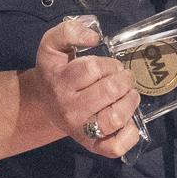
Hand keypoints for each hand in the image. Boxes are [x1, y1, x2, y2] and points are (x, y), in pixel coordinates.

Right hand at [21, 15, 142, 158]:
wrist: (45, 105)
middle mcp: (69, 108)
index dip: (108, 64)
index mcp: (59, 82)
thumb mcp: (53, 45)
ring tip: (129, 94)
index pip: (92, 69)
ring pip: (115, 117)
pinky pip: (116, 146)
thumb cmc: (57, 71)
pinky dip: (130, 134)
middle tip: (123, 78)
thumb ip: (69, 31)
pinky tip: (129, 120)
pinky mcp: (92, 145)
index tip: (110, 66)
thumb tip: (93, 36)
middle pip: (108, 91)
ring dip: (130, 101)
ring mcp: (81, 129)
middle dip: (124, 79)